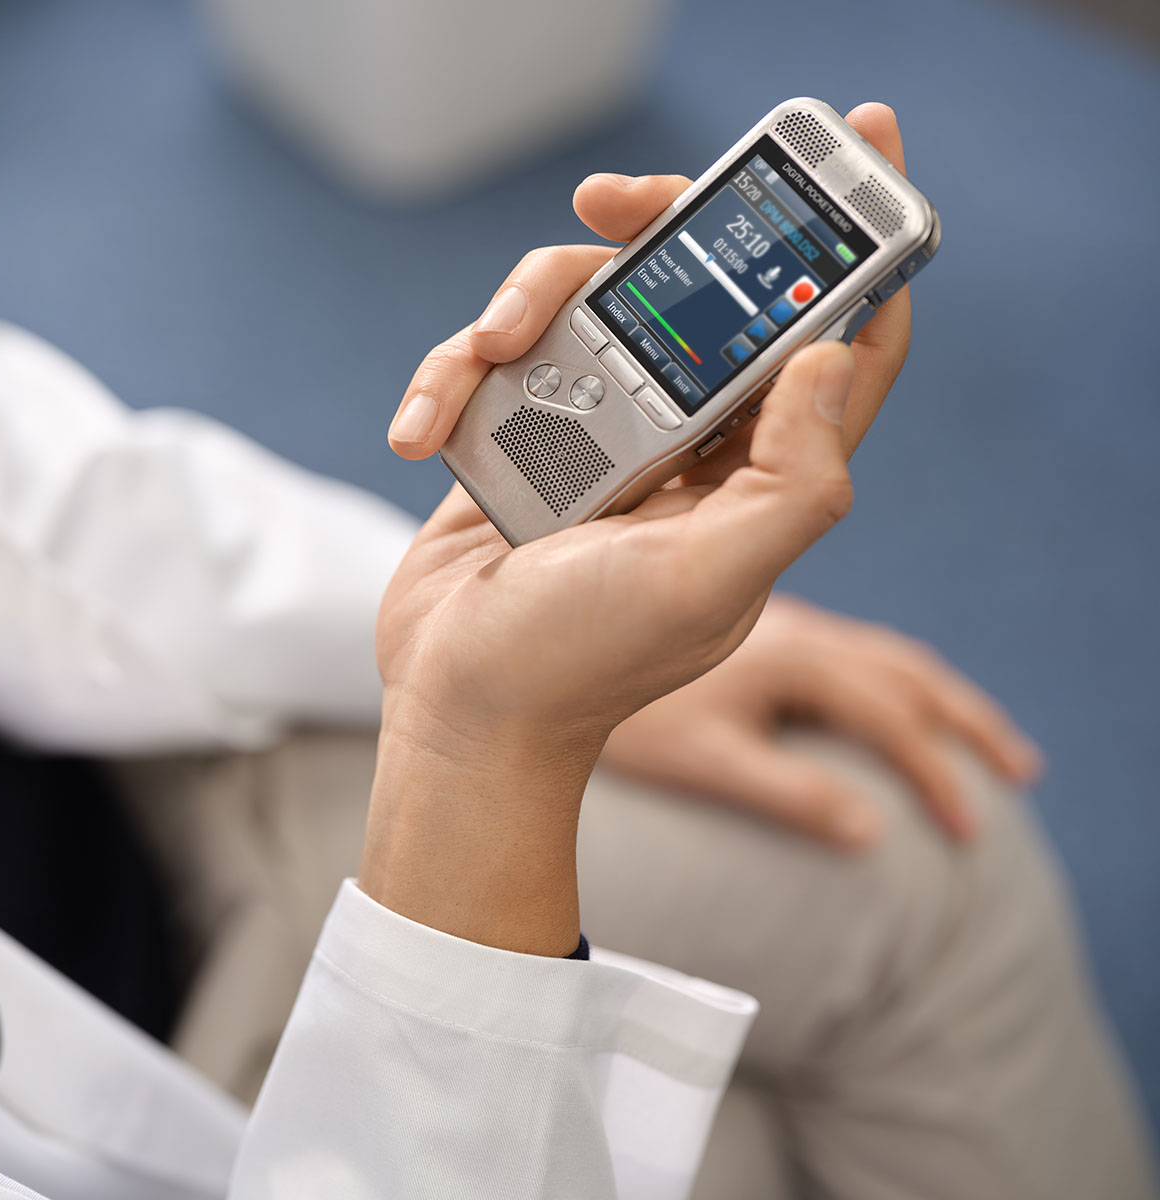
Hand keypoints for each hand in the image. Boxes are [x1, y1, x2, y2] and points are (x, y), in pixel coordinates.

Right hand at [361, 106, 911, 953]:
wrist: (463, 700)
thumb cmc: (582, 657)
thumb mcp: (711, 580)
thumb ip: (794, 480)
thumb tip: (830, 353)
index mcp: (753, 475)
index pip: (835, 349)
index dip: (861, 256)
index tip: (860, 144)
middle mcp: (684, 444)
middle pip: (699, 293)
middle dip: (662, 235)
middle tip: (612, 199)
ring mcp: (599, 435)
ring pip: (585, 306)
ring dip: (524, 308)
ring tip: (484, 359)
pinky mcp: (521, 433)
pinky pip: (496, 359)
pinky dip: (452, 380)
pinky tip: (424, 433)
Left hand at [602, 594, 1043, 850]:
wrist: (538, 652)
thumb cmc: (615, 712)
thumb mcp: (705, 759)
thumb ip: (787, 792)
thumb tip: (872, 834)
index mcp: (794, 656)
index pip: (891, 714)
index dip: (938, 772)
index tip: (972, 830)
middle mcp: (795, 629)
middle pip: (905, 671)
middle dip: (965, 722)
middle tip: (1019, 769)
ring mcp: (777, 624)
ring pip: (880, 651)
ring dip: (933, 693)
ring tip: (971, 733)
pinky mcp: (756, 629)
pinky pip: (845, 646)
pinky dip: (886, 675)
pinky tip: (873, 691)